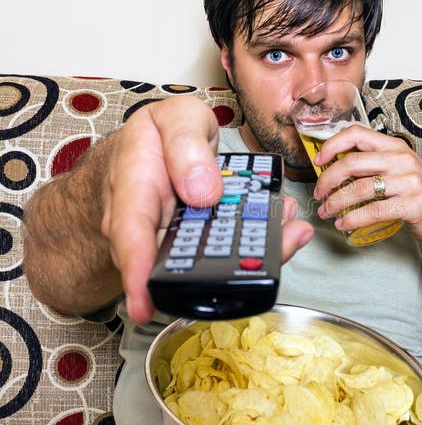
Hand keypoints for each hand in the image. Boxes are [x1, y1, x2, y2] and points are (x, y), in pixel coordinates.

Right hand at [101, 96, 312, 324]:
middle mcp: (151, 227)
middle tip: (267, 255)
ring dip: (255, 251)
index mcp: (133, 192)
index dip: (136, 277)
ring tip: (289, 233)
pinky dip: (261, 240)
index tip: (146, 306)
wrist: (153, 146)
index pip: (129, 239)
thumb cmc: (158, 134)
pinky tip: (285, 227)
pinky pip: (229, 249)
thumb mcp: (173, 118)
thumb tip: (203, 191)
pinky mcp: (201, 243)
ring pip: (211, 260)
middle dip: (225, 269)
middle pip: (179, 263)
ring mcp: (176, 240)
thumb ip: (185, 145)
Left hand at [312, 125, 421, 249]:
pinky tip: (344, 224)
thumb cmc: (418, 196)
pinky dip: (353, 219)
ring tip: (326, 212)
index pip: (357, 134)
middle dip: (328, 179)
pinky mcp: (413, 204)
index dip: (332, 145)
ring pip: (360, 188)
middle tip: (318, 194)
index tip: (317, 161)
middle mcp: (403, 160)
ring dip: (336, 202)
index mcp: (395, 147)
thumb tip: (334, 168)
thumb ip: (373, 165)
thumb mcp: (399, 170)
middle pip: (352, 162)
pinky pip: (373, 210)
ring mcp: (409, 182)